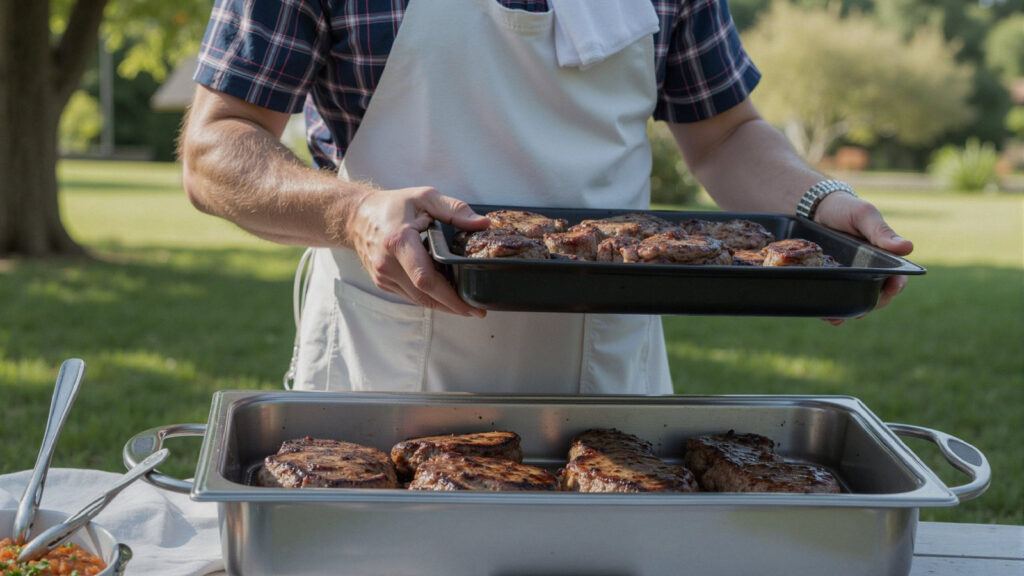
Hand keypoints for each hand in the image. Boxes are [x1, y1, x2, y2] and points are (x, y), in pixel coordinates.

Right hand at [346, 186, 489, 315]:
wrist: (358, 216)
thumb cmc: (393, 205)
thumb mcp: (426, 198)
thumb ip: (456, 210)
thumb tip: (483, 224)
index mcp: (399, 242)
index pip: (425, 279)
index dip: (450, 298)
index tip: (472, 307)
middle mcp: (388, 264)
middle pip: (424, 296)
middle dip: (452, 307)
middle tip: (476, 311)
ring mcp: (383, 276)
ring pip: (417, 300)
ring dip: (441, 305)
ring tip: (464, 304)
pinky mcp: (382, 282)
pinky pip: (410, 296)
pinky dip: (428, 297)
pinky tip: (443, 294)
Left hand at [814, 191, 913, 324]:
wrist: (815, 209)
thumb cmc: (846, 209)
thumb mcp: (864, 215)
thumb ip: (881, 231)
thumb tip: (908, 248)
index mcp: (883, 257)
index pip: (896, 277)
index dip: (896, 286)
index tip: (892, 288)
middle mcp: (869, 271)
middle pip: (877, 295)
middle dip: (870, 304)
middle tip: (860, 311)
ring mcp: (850, 277)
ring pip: (856, 300)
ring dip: (849, 311)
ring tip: (838, 318)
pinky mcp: (832, 280)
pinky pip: (835, 297)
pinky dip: (832, 308)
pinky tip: (826, 316)